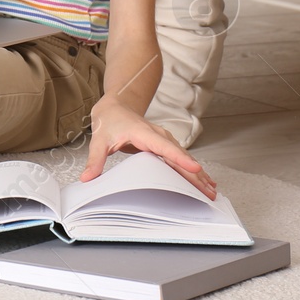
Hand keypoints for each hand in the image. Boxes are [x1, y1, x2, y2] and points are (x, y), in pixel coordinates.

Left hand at [81, 97, 217, 199]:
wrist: (116, 106)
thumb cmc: (109, 121)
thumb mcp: (99, 140)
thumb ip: (94, 160)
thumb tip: (87, 178)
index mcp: (144, 133)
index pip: (164, 146)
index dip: (180, 158)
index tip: (195, 168)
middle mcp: (159, 136)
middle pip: (179, 156)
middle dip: (195, 175)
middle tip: (209, 193)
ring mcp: (164, 141)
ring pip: (183, 159)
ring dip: (198, 175)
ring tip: (212, 192)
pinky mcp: (165, 146)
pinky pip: (181, 160)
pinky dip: (193, 171)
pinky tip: (205, 182)